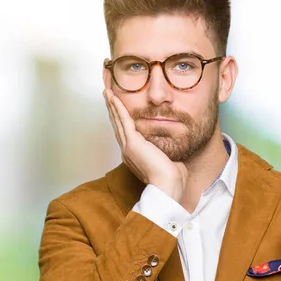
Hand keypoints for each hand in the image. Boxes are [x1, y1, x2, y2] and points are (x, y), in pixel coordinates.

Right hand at [103, 88, 186, 202]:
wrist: (168, 186)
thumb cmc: (171, 179)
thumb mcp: (168, 160)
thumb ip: (166, 152)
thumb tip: (172, 150)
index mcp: (135, 156)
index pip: (126, 134)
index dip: (121, 121)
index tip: (118, 111)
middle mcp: (128, 151)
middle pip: (118, 125)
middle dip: (112, 110)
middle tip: (107, 96)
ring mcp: (128, 147)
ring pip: (118, 121)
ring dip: (112, 106)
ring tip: (107, 93)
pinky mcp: (132, 143)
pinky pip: (123, 121)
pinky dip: (118, 108)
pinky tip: (114, 98)